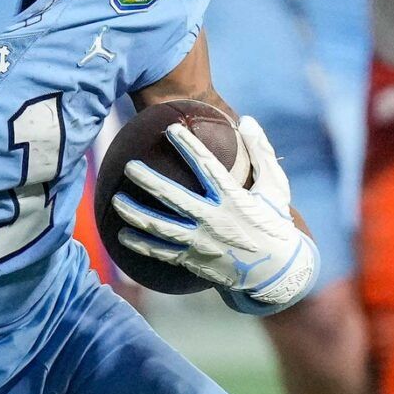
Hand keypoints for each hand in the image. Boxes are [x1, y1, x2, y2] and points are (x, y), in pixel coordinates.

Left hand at [112, 116, 318, 314]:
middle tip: (129, 166)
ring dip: (136, 214)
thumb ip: (261, 152)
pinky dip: (141, 244)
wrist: (277, 273)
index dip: (188, 146)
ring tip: (115, 201)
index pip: (207, 167)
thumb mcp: (276, 187)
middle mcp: (215, 221)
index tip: (171, 129)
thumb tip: (246, 120)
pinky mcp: (193, 260)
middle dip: (149, 181)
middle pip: (174, 198)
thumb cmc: (274, 223)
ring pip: (161, 228)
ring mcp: (201, 243)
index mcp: (234, 199)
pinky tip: (122, 234)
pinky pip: (161, 252)